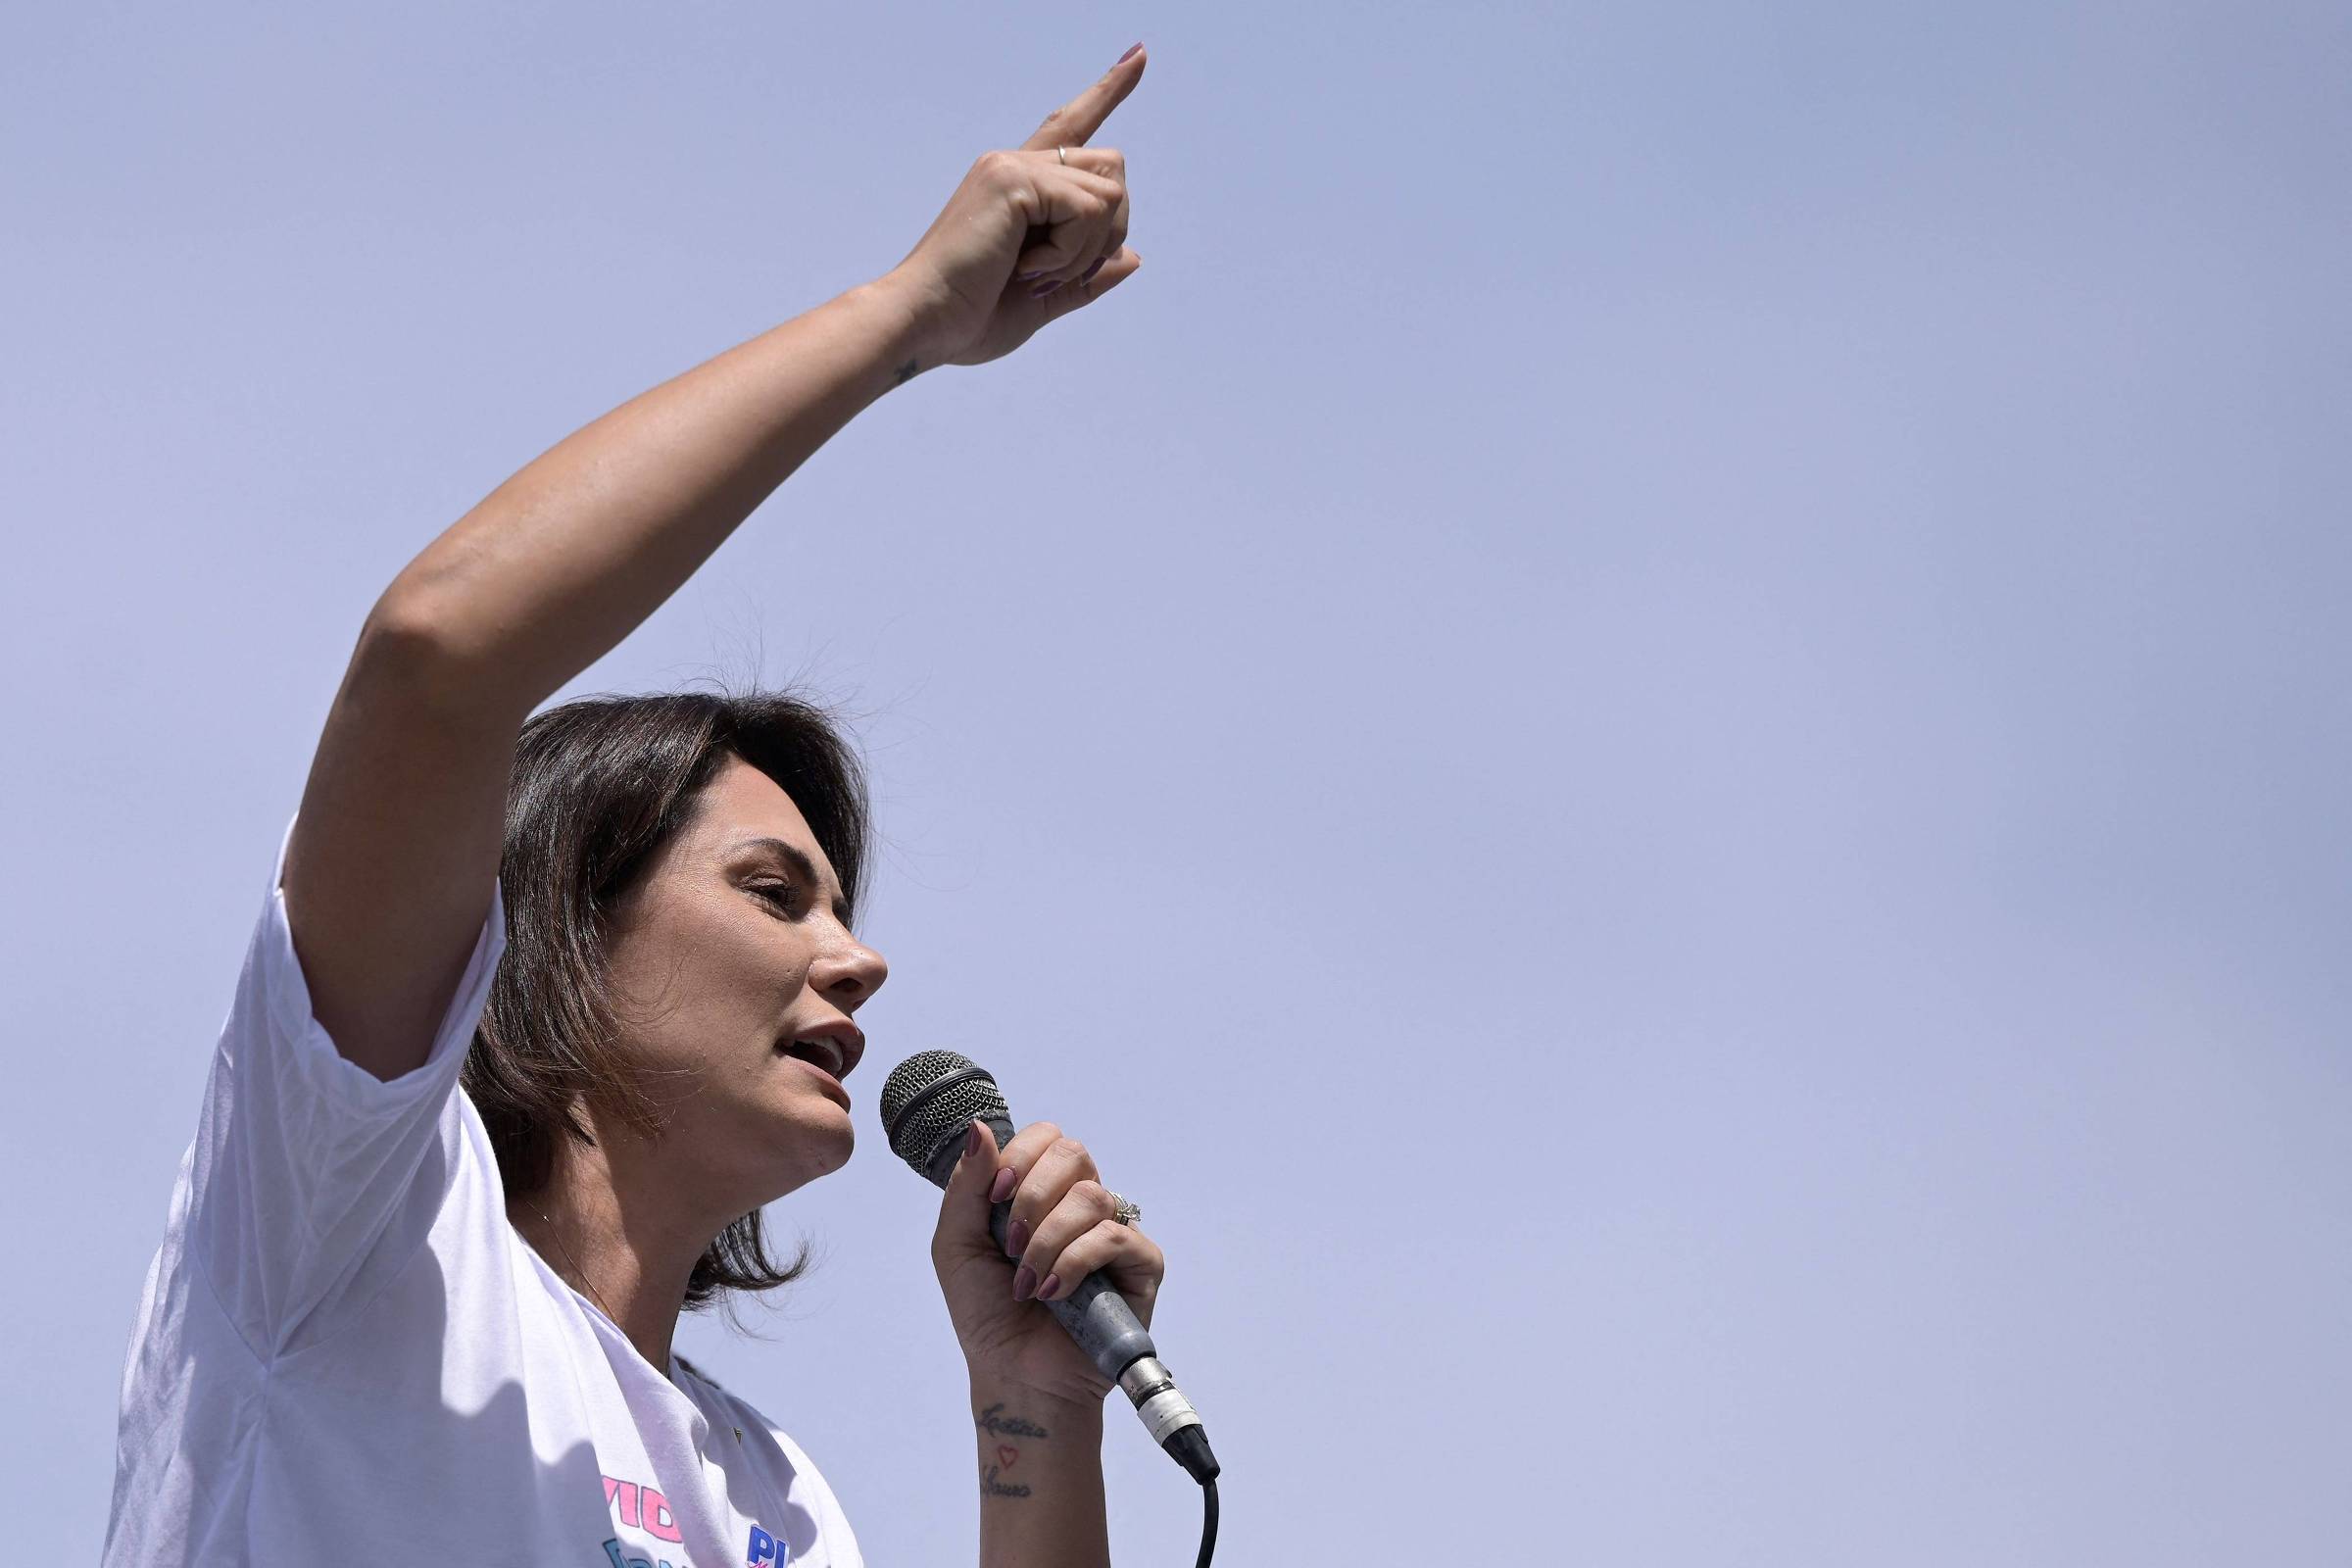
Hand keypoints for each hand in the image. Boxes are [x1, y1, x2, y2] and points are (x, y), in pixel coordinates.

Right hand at [879, 47, 1146, 369]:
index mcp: (1020, 187)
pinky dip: (1071, 254)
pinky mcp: (1013, 179)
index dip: (1108, 90)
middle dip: (1107, 233)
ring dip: (1088, 249)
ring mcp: (1012, 167)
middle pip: (1113, 170)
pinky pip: (1088, 210)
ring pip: (1109, 192)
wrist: (925, 325)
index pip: (1072, 126)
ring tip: (1035, 273)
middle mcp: (1016, 164)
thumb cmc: (968, 319)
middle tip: (1054, 273)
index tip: (1138, 54)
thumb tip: (1133, 256)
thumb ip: (1086, 278)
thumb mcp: (1042, 301)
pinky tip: (1027, 269)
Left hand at [931, 1118, 1165, 1405]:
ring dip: (1046, 1242)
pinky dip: (1074, 1262)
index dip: (1019, 1157)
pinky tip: (1055, 1293)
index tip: (994, 1197)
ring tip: (1029, 1284)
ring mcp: (1113, 1232)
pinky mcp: (1141, 1264)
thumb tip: (979, 1127)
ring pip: (1090, 1197)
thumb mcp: (957, 1243)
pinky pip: (1112, 1236)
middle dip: (1032, 1197)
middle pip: (1072, 1153)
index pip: (1046, 1138)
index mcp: (1042, 1192)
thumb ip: (967, 1186)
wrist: (1014, 1373)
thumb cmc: (987, 1313)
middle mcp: (1081, 1205)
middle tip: (1010, 1244)